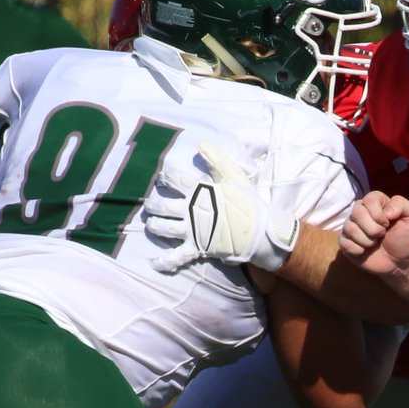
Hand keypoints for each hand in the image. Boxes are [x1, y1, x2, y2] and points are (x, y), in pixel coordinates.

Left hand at [143, 142, 299, 272]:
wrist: (258, 231)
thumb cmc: (247, 202)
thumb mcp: (234, 176)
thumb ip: (217, 159)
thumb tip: (201, 144)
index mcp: (198, 191)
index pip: (175, 180)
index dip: (166, 178)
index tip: (161, 178)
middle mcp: (190, 210)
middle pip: (163, 206)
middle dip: (153, 204)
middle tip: (151, 204)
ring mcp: (192, 231)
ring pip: (164, 228)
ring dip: (154, 226)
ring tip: (151, 224)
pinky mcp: (197, 248)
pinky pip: (177, 256)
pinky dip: (165, 261)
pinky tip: (154, 263)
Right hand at [338, 191, 408, 275]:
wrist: (399, 261)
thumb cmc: (405, 237)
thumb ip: (402, 205)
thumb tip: (386, 212)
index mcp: (375, 202)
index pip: (369, 199)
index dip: (379, 214)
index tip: (388, 223)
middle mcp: (360, 211)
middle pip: (357, 213)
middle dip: (373, 229)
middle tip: (382, 235)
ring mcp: (350, 226)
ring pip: (350, 228)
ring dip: (367, 241)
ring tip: (375, 243)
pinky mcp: (345, 242)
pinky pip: (344, 243)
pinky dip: (358, 250)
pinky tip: (365, 251)